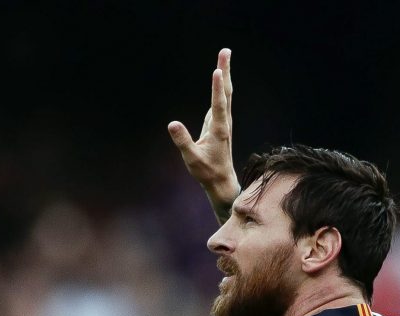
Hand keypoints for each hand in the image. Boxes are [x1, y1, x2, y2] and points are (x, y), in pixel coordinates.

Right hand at [168, 48, 239, 222]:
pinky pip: (220, 99)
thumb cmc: (206, 171)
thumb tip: (172, 124)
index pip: (218, 104)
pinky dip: (220, 86)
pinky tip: (220, 78)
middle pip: (226, 92)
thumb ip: (183, 141)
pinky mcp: (218, 123)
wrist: (221, 181)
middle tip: (225, 51)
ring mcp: (222, 121)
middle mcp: (223, 122)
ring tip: (224, 57)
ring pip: (225, 94)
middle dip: (225, 70)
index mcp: (218, 129)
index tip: (217, 71)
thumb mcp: (191, 158)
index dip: (217, 88)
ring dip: (224, 74)